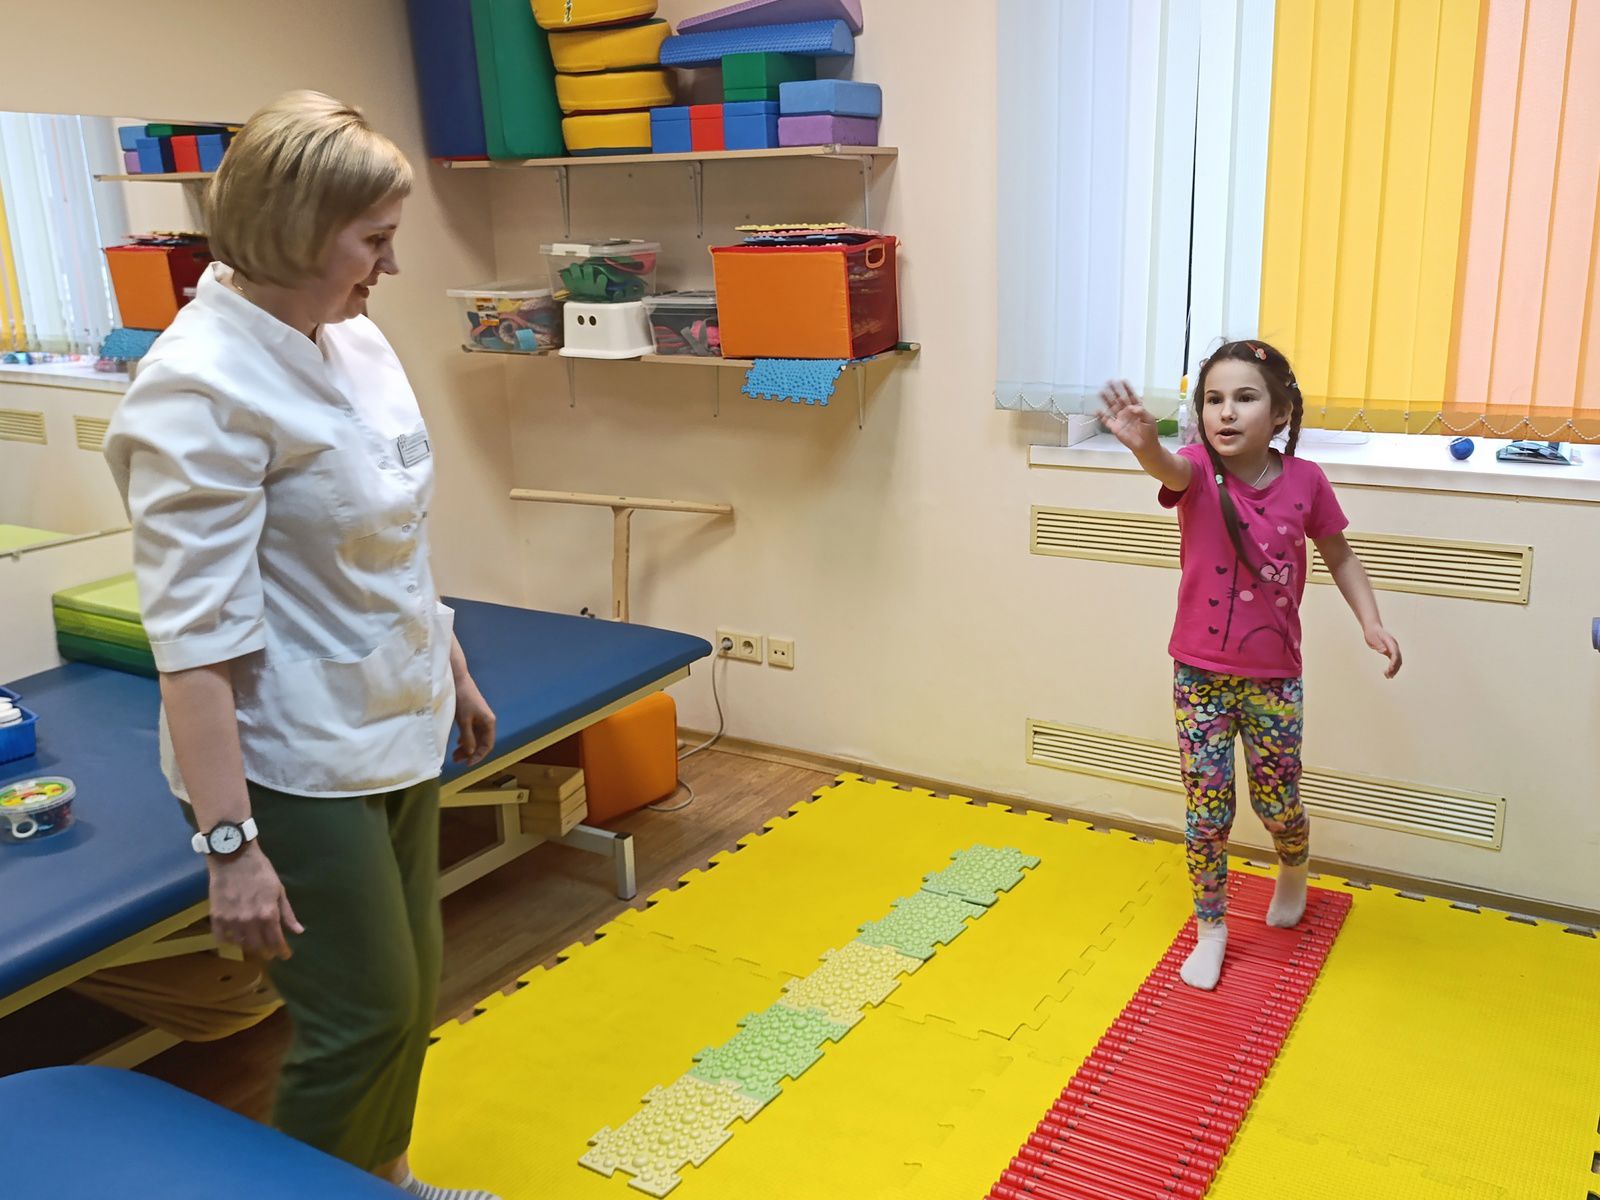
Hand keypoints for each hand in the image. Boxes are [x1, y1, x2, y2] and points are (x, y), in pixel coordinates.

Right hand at [209, 844, 302, 959]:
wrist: (233, 858)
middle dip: (266, 951)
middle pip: (258, 946)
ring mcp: (231, 921)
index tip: (285, 955)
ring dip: (249, 946)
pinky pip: (221, 938)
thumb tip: (298, 931)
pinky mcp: (216, 917)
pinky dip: (228, 941)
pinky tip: (234, 938)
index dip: (281, 951)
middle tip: (270, 951)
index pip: (276, 941)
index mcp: (268, 914)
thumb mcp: (279, 890)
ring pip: (240, 944)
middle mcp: (250, 921)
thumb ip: (287, 913)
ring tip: (253, 943)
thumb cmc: (261, 872)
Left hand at [452, 674, 496, 765]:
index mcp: (489, 722)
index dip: (478, 756)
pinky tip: (458, 742)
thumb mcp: (463, 720)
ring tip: (454, 755)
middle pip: (481, 742)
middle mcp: (487, 721)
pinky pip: (472, 731)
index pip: (487, 745)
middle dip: (470, 753)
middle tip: (456, 760)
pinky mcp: (473, 714)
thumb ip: (468, 737)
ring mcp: (480, 718)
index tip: (467, 764)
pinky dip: (465, 738)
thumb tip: (470, 752)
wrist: (458, 679)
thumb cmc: (462, 699)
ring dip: (466, 747)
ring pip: (476, 737)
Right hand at [1098, 380, 1159, 454]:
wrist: (1145, 446)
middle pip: (1119, 399)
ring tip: (1100, 392)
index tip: (1122, 380)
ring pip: (1111, 407)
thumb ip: (1140, 411)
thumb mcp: (1149, 419)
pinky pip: (1107, 421)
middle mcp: (1127, 412)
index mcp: (1136, 408)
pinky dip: (1101, 416)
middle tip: (1108, 382)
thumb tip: (1130, 407)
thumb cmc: (1149, 432)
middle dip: (1114, 390)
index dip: (1126, 388)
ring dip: (1106, 400)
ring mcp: (1120, 419)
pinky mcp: (1115, 428)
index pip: (1130, 396)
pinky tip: (1096, 411)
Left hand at [1365, 625, 1401, 677]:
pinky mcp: (1390, 651)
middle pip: (1398, 658)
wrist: (1372, 628)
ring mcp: (1393, 648)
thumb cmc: (1371, 632)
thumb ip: (1378, 644)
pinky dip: (1392, 667)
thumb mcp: (1372, 637)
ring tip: (1388, 677)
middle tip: (1388, 676)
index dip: (1393, 662)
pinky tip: (1387, 673)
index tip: (1390, 669)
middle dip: (1395, 668)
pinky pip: (1394, 661)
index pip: (1395, 653)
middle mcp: (1394, 645)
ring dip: (1394, 669)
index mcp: (1390, 641)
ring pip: (1397, 661)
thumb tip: (1384, 651)